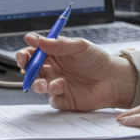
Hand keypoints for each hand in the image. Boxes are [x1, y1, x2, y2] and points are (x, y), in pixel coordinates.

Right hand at [14, 34, 137, 111]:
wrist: (114, 79)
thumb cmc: (98, 60)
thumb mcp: (79, 46)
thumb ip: (58, 44)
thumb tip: (37, 39)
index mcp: (54, 54)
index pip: (33, 53)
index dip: (26, 53)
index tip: (25, 54)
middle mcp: (53, 70)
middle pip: (31, 70)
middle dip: (26, 70)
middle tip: (27, 69)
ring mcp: (57, 84)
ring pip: (39, 85)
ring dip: (37, 84)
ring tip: (44, 83)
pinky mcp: (64, 99)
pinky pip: (53, 100)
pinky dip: (53, 95)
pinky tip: (61, 88)